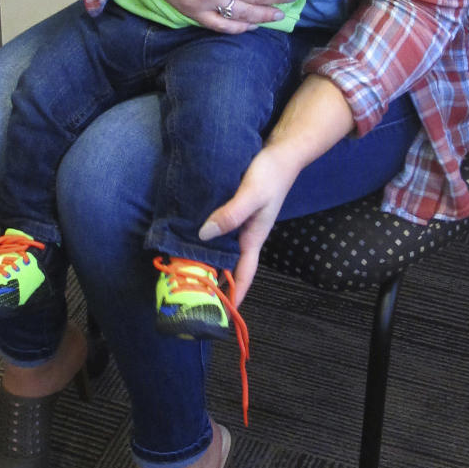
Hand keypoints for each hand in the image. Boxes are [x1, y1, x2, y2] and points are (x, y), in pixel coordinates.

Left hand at [199, 144, 300, 301]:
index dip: (235, 294)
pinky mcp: (236, 210)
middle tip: (191, 294)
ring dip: (208, 259)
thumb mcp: (252, 194)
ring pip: (223, 248)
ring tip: (185, 270)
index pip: (244, 273)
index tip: (222, 314)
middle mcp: (247, 234)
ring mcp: (242, 223)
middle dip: (215, 281)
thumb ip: (231, 213)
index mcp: (254, 237)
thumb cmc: (272, 173)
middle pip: (231, 265)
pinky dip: (207, 238)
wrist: (283, 152)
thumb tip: (205, 234)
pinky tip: (191, 236)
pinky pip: (220, 230)